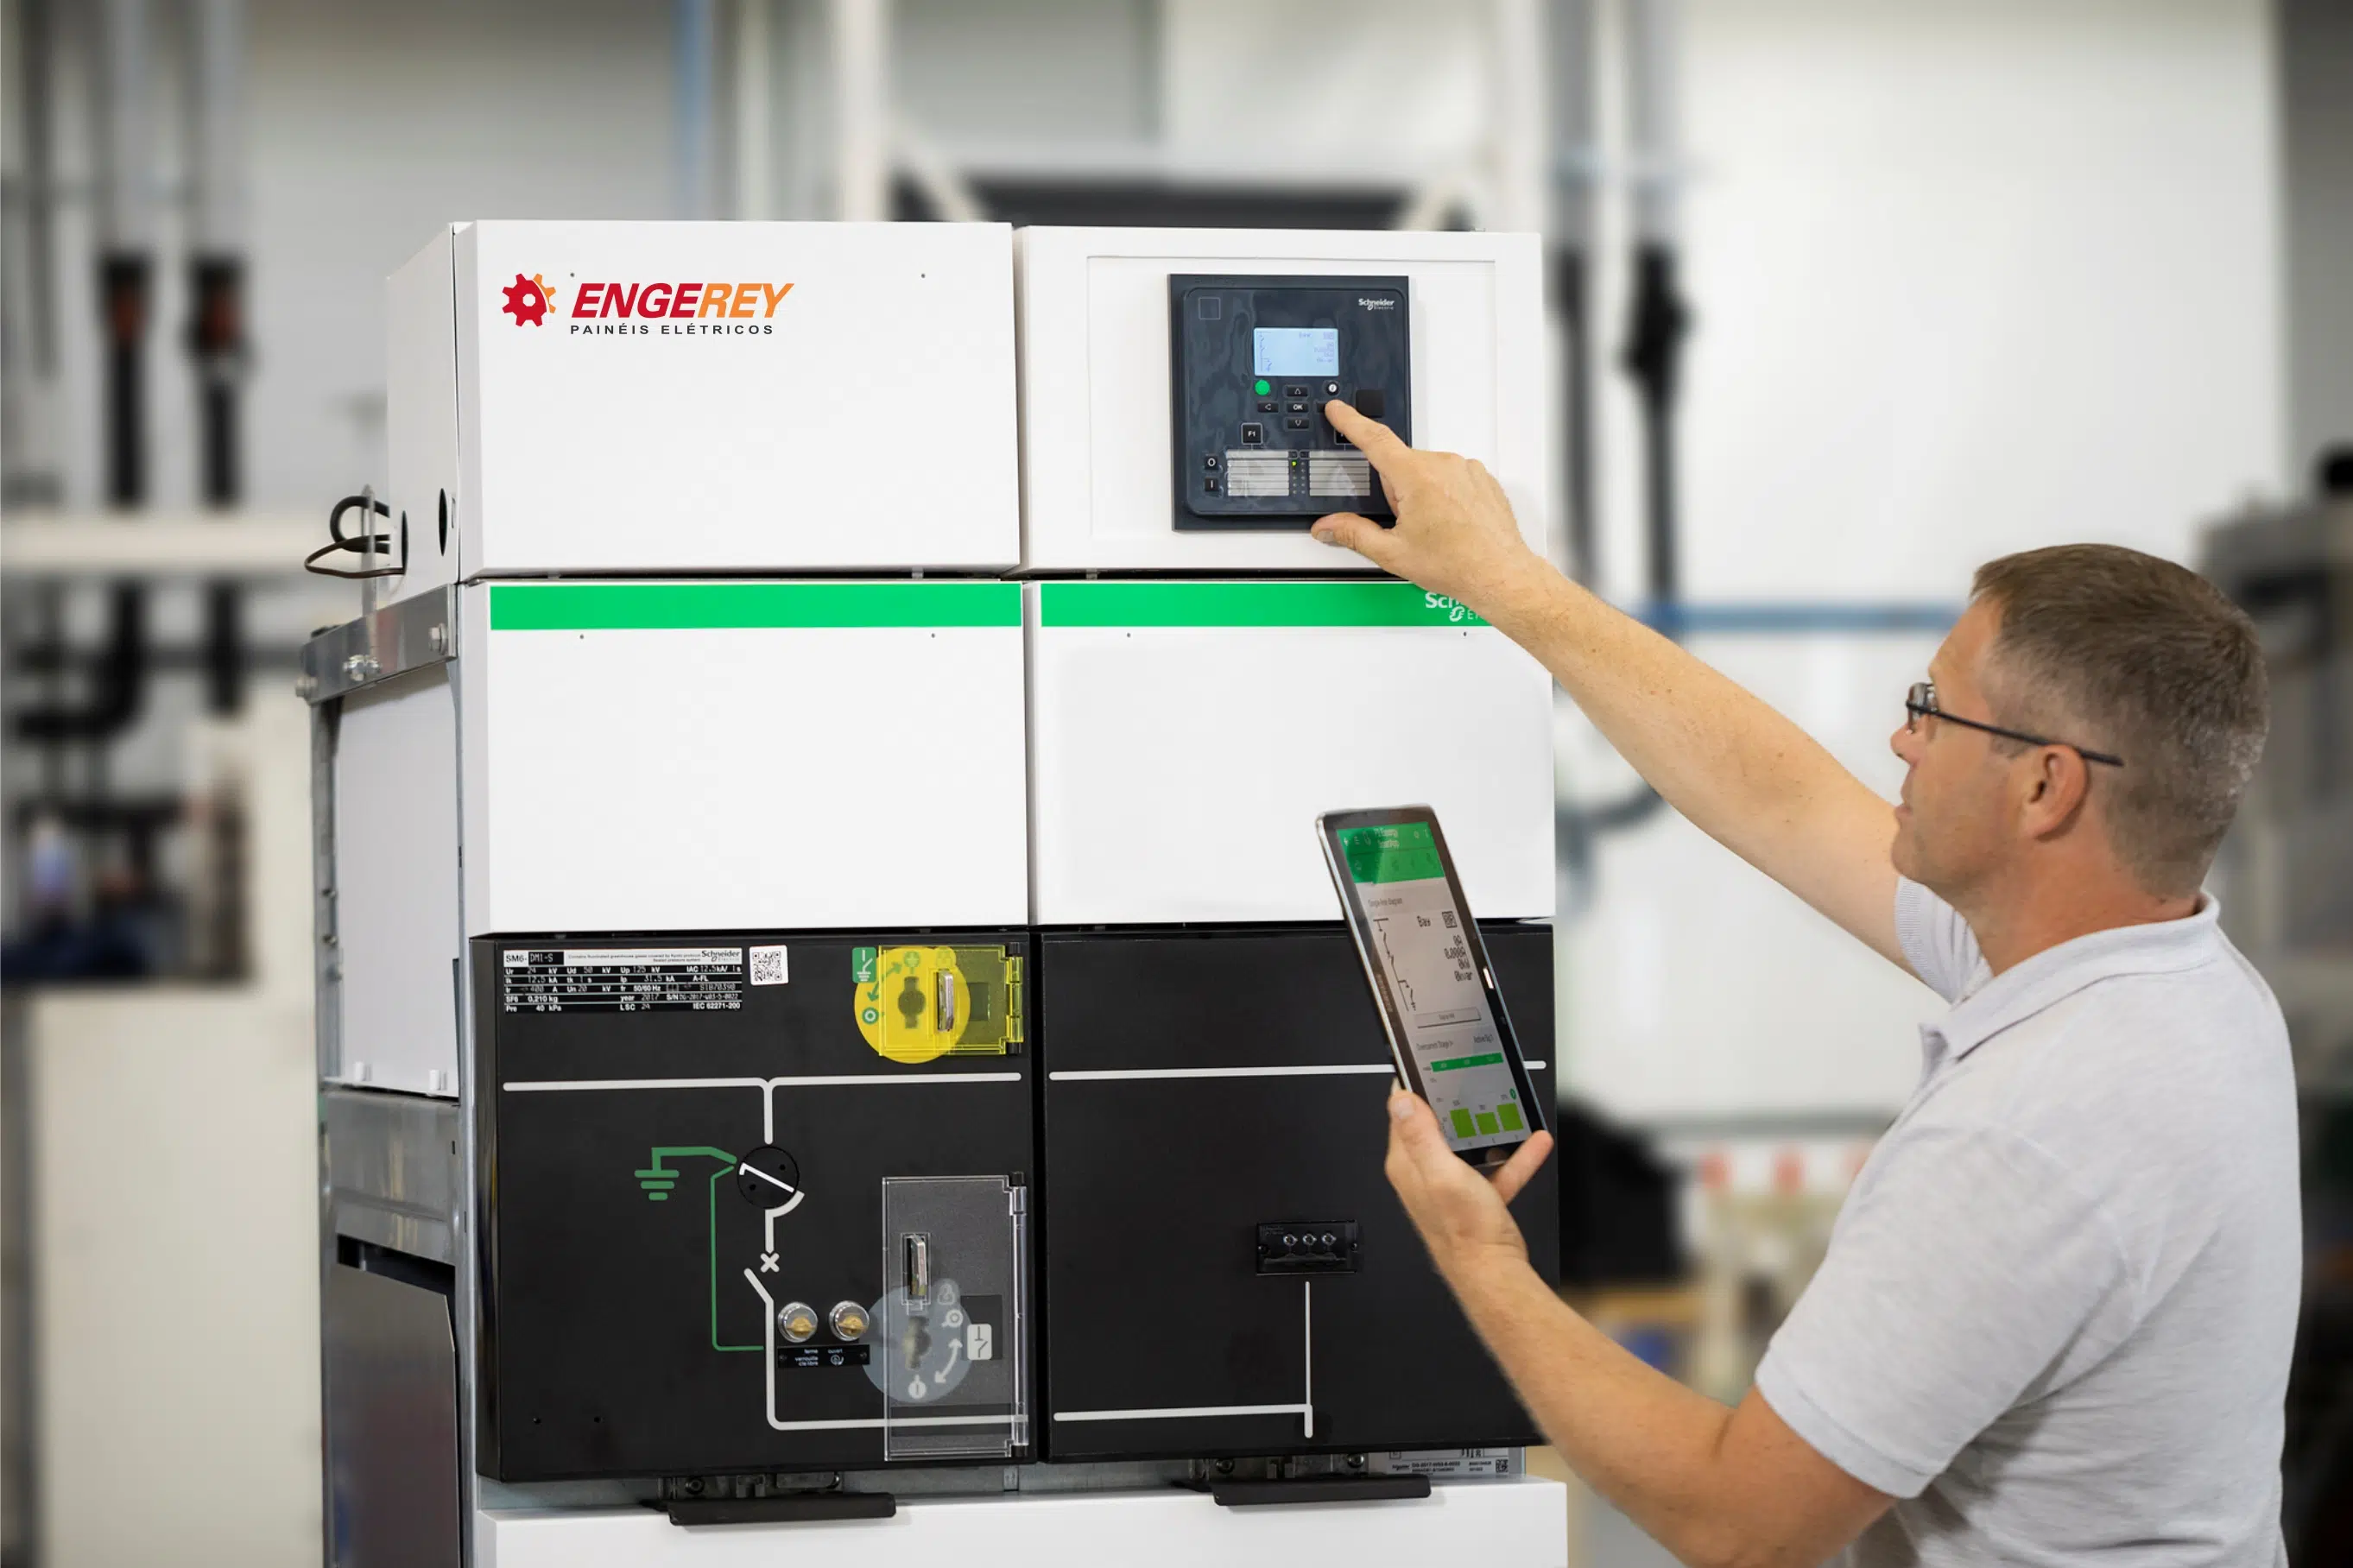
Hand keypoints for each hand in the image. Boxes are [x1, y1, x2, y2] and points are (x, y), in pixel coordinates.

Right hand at [1313, 401, 1551, 616]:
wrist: (1499, 574)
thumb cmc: (1456, 564)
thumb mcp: (1392, 552)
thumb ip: (1353, 534)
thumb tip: (1329, 527)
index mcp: (1415, 476)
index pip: (1374, 439)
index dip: (1351, 422)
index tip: (1339, 409)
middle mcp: (1443, 464)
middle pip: (1401, 466)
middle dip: (1397, 493)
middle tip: (1409, 526)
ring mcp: (1466, 469)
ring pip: (1427, 472)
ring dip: (1422, 494)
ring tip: (1435, 530)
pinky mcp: (1482, 478)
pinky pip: (1452, 478)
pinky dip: (1446, 496)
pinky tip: (1451, 524)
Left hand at [1384, 1087, 1553, 1280]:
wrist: (1494, 1274)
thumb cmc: (1465, 1232)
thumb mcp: (1442, 1173)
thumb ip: (1420, 1135)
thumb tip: (1400, 1100)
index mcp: (1408, 1164)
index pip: (1401, 1114)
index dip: (1414, 1088)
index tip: (1427, 1067)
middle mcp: (1423, 1174)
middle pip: (1436, 1126)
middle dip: (1455, 1104)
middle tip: (1470, 1082)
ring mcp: (1449, 1186)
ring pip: (1467, 1146)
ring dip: (1488, 1129)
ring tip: (1506, 1110)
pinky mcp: (1474, 1197)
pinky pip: (1493, 1168)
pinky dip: (1511, 1156)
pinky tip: (1531, 1143)